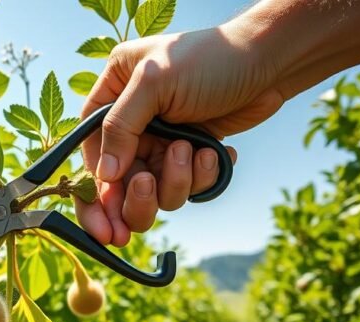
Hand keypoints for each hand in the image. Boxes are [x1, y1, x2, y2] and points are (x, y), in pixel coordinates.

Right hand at [78, 25, 282, 245]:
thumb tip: (105, 176)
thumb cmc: (211, 58)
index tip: (102, 225)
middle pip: (119, 182)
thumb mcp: (154, 82)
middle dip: (134, 199)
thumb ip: (121, 127)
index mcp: (113, 95)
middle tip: (144, 201)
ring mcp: (163, 140)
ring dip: (174, 182)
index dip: (93, 192)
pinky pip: (187, 186)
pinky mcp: (191, 154)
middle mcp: (133, 122)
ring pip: (155, 191)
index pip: (90, 152)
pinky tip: (215, 153)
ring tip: (192, 152)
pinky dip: (201, 178)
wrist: (269, 61)